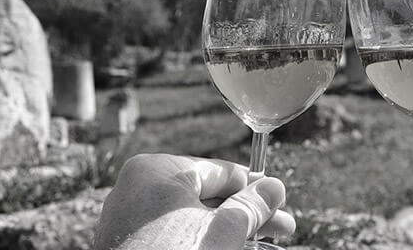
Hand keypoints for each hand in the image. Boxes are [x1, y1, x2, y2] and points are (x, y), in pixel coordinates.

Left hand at [94, 154, 295, 249]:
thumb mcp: (225, 230)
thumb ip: (251, 206)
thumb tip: (274, 188)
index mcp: (157, 170)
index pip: (220, 171)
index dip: (255, 188)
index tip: (279, 201)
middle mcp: (138, 188)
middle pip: (208, 195)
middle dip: (247, 214)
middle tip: (281, 227)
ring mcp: (131, 217)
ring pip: (194, 217)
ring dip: (230, 229)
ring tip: (261, 243)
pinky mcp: (131, 243)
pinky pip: (176, 233)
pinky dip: (203, 239)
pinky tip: (232, 247)